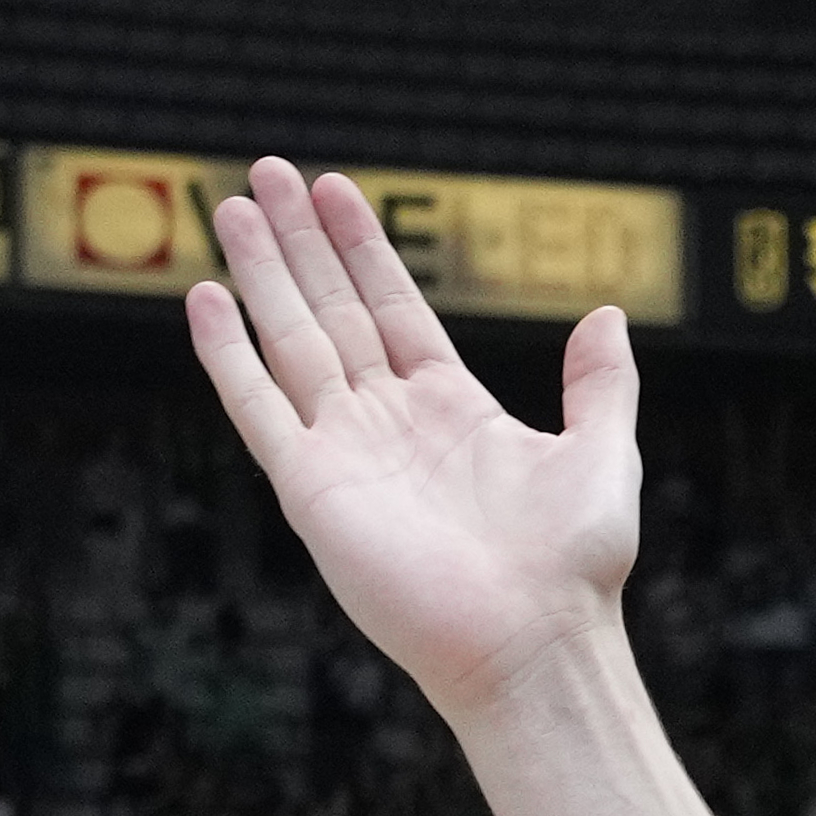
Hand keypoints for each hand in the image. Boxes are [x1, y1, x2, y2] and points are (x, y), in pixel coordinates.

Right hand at [185, 160, 644, 730]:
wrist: (535, 643)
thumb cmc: (574, 567)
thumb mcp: (602, 453)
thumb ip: (600, 384)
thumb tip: (608, 314)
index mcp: (451, 408)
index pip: (392, 305)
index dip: (362, 247)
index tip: (335, 189)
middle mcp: (390, 422)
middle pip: (332, 309)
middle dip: (299, 241)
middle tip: (265, 171)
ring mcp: (345, 451)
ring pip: (291, 340)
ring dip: (261, 274)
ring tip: (230, 206)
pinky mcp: (312, 488)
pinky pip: (259, 407)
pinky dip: (229, 354)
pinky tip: (207, 299)